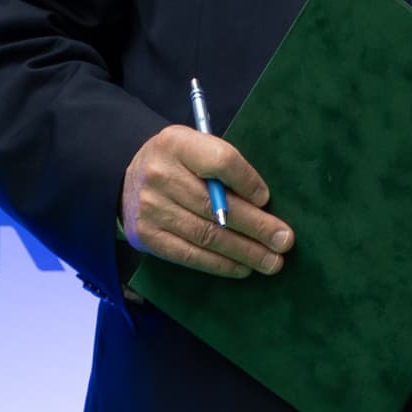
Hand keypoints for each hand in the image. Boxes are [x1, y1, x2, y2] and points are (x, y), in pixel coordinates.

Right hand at [125, 124, 287, 277]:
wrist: (126, 181)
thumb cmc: (177, 165)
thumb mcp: (194, 149)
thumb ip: (223, 167)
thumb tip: (264, 204)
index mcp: (176, 143)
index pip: (220, 161)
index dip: (247, 182)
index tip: (267, 199)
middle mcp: (159, 175)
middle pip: (216, 205)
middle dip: (257, 226)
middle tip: (285, 241)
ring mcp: (151, 208)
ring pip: (206, 235)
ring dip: (245, 251)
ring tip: (272, 261)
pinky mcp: (147, 236)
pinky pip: (190, 254)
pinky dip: (220, 264)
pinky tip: (242, 268)